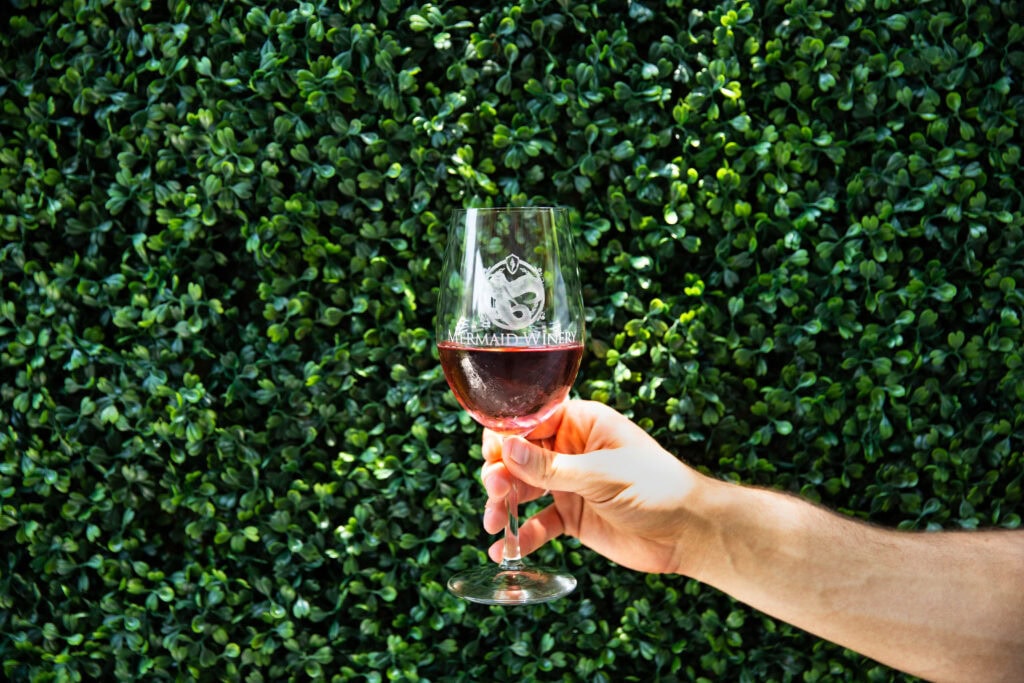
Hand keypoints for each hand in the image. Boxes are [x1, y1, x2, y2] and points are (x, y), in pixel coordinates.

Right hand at [480, 399, 707, 574]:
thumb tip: (507, 448)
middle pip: (519, 456)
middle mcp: (570, 450)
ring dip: (503, 506)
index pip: (531, 421)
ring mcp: (569, 484)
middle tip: (496, 494)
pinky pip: (538, 523)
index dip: (506, 436)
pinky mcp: (572, 517)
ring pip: (522, 490)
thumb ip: (551, 467)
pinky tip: (504, 550)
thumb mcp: (601, 474)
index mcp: (582, 423)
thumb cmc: (657, 487)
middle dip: (500, 474)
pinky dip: (521, 536)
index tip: (492, 457)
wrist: (689, 532)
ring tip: (494, 523)